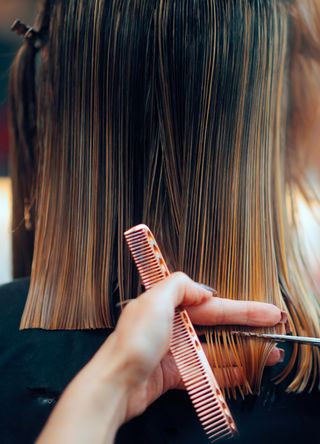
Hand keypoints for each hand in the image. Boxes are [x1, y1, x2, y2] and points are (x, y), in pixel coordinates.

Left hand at [102, 273, 282, 420]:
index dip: (241, 308)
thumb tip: (203, 290)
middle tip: (273, 331)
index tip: (265, 312)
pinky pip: (204, 371)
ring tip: (266, 355)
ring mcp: (174, 351)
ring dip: (241, 352)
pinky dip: (224, 372)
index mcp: (167, 305)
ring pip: (214, 349)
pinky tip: (243, 372)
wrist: (114, 384)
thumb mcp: (154, 301)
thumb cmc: (132, 343)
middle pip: (217, 326)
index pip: (212, 304)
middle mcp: (171, 326)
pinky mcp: (173, 374)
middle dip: (246, 328)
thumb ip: (179, 287)